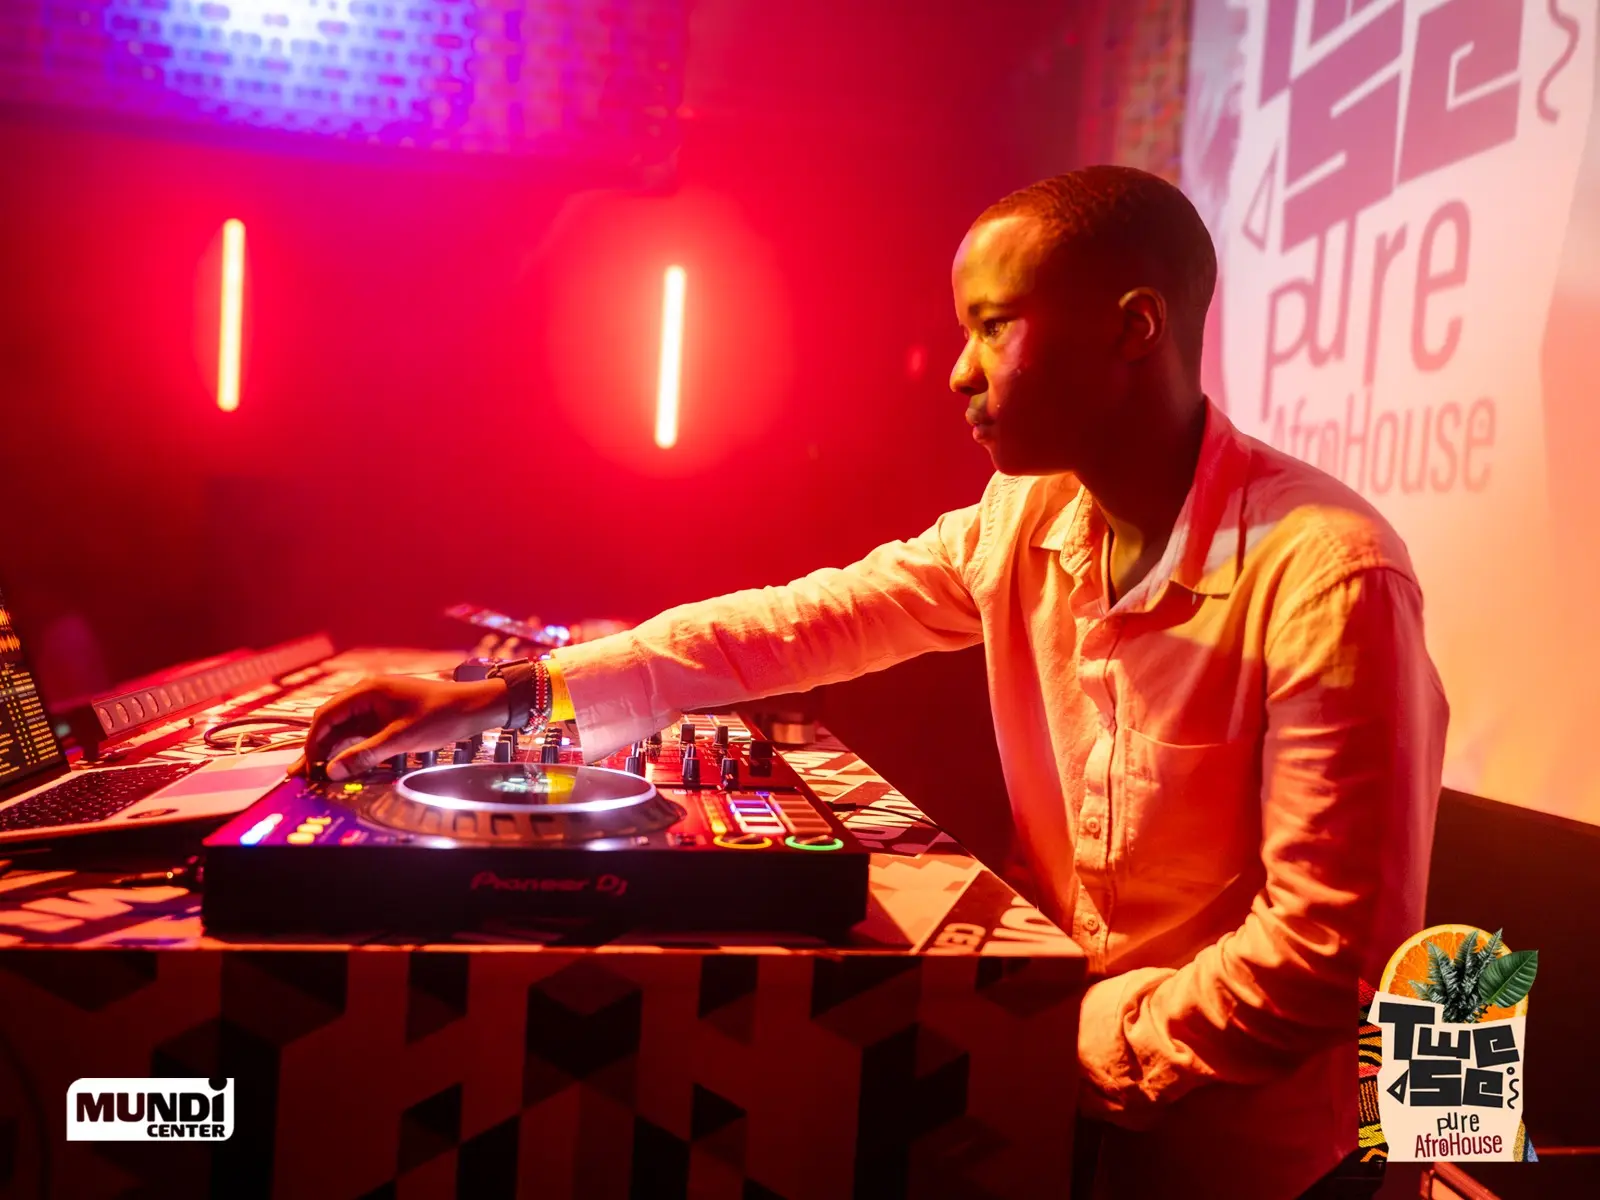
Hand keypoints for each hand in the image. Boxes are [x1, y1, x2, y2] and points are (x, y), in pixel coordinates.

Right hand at [290, 675, 509, 780]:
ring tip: (315, 774)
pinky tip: (341, 765)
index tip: (307, 767)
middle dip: (317, 748)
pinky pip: (360, 732)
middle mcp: (367, 695)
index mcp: (367, 691)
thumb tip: (332, 771)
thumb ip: (365, 754)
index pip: (327, 716)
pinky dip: (350, 748)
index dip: (314, 743)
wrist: (474, 707)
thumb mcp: (401, 738)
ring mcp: (376, 706)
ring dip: (331, 750)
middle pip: (331, 722)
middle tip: (301, 775)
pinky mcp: (386, 716)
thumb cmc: (440, 716)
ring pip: (345, 729)